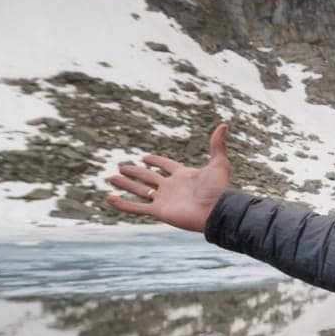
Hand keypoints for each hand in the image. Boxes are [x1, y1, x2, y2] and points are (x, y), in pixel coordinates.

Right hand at [105, 123, 231, 231]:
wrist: (216, 210)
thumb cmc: (219, 189)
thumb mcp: (219, 163)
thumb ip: (217, 145)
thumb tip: (224, 124)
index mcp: (184, 175)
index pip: (166, 165)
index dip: (156, 161)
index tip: (144, 157)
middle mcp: (171, 187)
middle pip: (148, 178)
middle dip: (134, 173)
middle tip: (120, 167)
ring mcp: (164, 199)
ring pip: (139, 191)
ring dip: (124, 185)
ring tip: (110, 178)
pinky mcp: (159, 211)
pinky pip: (136, 207)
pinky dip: (122, 204)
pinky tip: (109, 198)